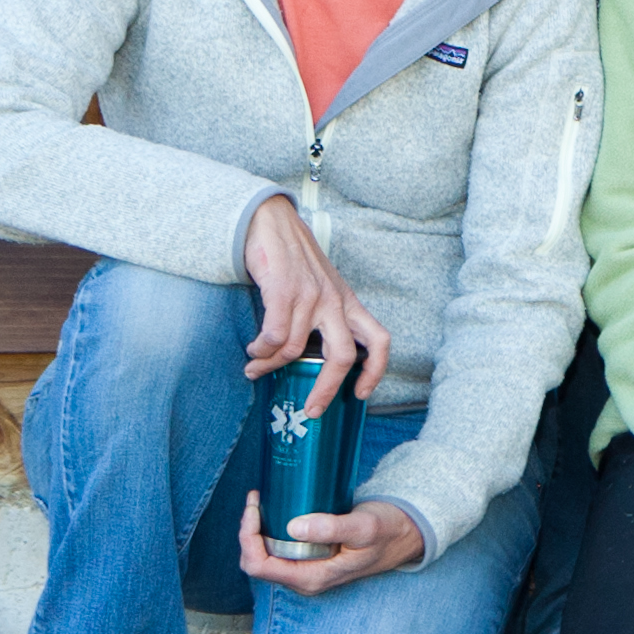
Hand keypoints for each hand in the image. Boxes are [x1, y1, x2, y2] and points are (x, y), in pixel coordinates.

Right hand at [238, 193, 388, 423]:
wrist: (273, 223)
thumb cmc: (295, 263)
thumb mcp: (320, 291)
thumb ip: (321, 320)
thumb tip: (308, 360)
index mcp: (347, 303)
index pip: (379, 339)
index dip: (377, 370)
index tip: (362, 393)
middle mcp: (334, 302)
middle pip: (343, 356)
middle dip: (326, 389)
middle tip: (309, 410)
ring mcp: (310, 296)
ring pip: (295, 350)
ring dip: (271, 366)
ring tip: (255, 367)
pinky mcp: (284, 291)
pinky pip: (274, 336)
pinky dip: (262, 350)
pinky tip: (254, 349)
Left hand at [239, 491, 425, 596]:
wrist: (408, 535)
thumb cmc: (388, 531)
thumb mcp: (363, 527)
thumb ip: (330, 528)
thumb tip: (294, 526)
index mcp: (312, 578)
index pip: (260, 565)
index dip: (249, 538)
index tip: (254, 509)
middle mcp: (305, 579)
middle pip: (257, 561)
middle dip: (249, 532)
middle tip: (256, 500)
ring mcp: (307, 571)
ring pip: (266, 555)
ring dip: (258, 531)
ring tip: (262, 502)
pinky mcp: (311, 560)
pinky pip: (279, 550)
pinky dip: (271, 531)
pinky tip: (277, 511)